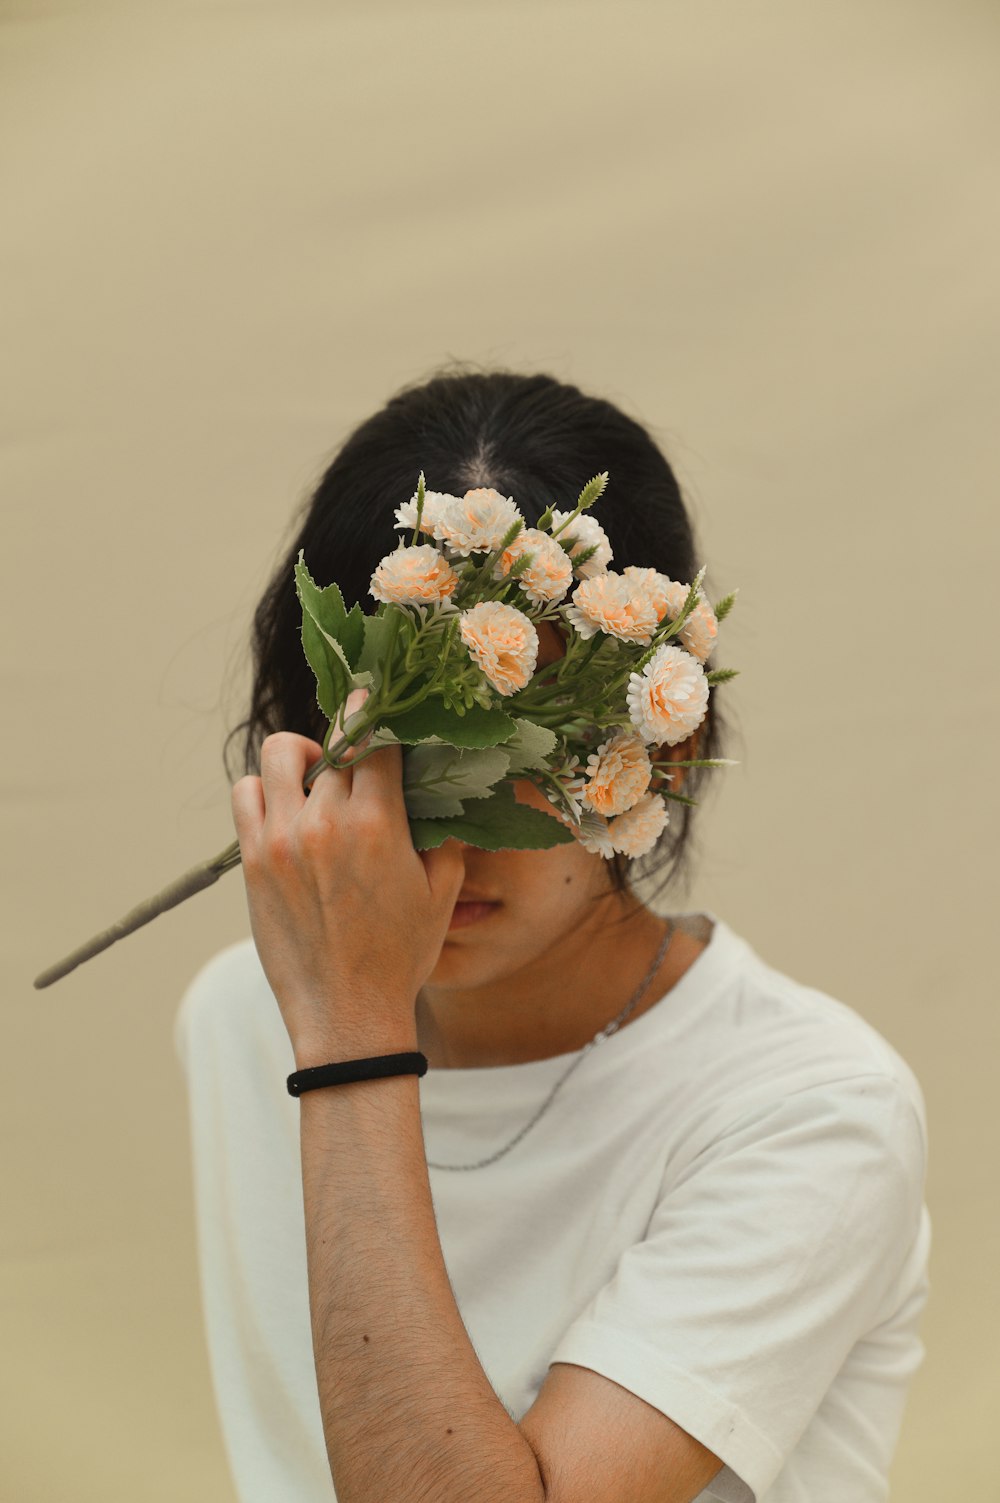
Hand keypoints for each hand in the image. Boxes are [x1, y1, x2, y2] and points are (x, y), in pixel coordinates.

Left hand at [230, 689, 465, 1065]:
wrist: (347, 1014)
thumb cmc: (401, 956)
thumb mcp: (442, 891)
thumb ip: (443, 831)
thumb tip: (443, 787)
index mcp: (377, 824)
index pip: (375, 740)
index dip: (377, 715)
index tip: (377, 701)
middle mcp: (325, 822)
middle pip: (331, 745)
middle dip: (348, 744)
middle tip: (357, 758)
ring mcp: (282, 839)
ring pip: (277, 755)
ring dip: (299, 757)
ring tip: (313, 776)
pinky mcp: (253, 861)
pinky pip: (244, 794)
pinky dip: (262, 789)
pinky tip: (284, 807)